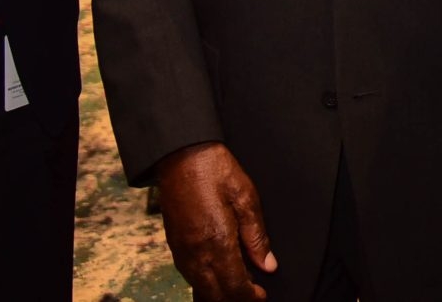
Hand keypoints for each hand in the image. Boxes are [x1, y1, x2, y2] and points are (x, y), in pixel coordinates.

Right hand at [153, 141, 276, 301]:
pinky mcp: (174, 244)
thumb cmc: (216, 170)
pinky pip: (189, 276)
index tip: (262, 297)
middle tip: (252, 297)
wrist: (181, 154)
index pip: (234, 285)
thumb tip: (267, 265)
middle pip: (215, 295)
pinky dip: (204, 284)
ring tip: (238, 289)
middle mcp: (196, 252)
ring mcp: (181, 250)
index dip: (249, 297)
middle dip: (235, 300)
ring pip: (199, 288)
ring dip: (219, 295)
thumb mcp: (246, 197)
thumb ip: (256, 236)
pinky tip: (216, 278)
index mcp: (217, 241)